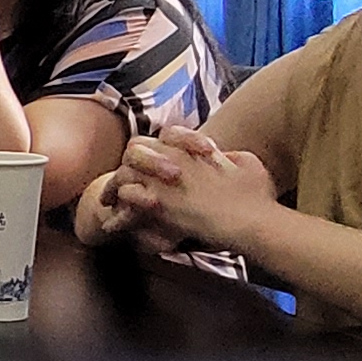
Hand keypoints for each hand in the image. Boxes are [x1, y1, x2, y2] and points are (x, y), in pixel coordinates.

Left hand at [99, 129, 276, 255]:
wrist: (248, 220)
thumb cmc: (255, 194)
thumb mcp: (248, 163)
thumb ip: (230, 156)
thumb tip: (225, 156)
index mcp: (193, 147)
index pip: (166, 135)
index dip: (158, 145)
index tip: (153, 155)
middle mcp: (172, 159)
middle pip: (136, 151)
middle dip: (129, 162)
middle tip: (122, 176)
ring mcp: (162, 182)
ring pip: (125, 174)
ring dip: (115, 187)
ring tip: (107, 201)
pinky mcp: (157, 206)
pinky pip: (127, 203)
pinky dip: (118, 214)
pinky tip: (112, 225)